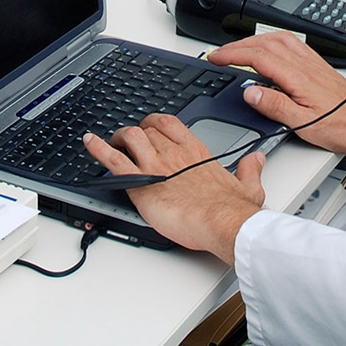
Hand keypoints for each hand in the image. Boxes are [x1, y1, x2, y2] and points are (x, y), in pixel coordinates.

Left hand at [83, 114, 265, 263]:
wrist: (222, 222)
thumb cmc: (232, 209)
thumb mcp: (249, 186)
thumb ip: (251, 170)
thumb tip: (257, 160)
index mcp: (196, 152)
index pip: (170, 124)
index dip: (155, 123)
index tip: (151, 127)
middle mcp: (173, 153)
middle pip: (146, 129)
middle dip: (136, 132)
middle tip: (129, 141)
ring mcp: (155, 165)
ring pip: (129, 137)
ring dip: (118, 138)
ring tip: (112, 143)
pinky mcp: (140, 183)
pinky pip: (113, 160)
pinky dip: (97, 149)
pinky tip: (89, 142)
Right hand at [212, 31, 345, 153]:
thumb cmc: (345, 126)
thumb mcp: (305, 125)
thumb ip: (275, 107)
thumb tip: (250, 92)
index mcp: (298, 77)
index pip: (258, 57)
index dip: (232, 55)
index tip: (215, 58)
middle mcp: (305, 65)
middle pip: (264, 43)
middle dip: (237, 45)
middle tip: (219, 53)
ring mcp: (312, 63)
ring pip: (278, 39)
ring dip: (253, 39)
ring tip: (237, 48)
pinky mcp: (318, 65)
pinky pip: (292, 43)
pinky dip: (272, 40)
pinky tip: (270, 47)